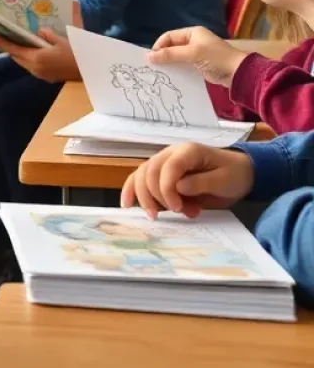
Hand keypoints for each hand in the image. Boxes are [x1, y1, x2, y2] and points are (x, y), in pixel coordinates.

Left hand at [0, 27, 79, 82]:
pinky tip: (31, 48)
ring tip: (14, 38)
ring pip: (23, 61)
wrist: (92, 72)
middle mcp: (35, 68)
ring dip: (18, 51)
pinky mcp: (46, 77)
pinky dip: (27, 56)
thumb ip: (48, 34)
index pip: (13, 49)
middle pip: (16, 56)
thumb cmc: (78, 54)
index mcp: (37, 58)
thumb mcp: (63, 39)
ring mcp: (40, 74)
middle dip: (8, 45)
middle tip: (1, 33)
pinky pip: (30, 65)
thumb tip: (38, 31)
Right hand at [121, 142, 254, 218]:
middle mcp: (170, 153)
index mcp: (187, 151)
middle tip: (176, 212)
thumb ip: (202, 182)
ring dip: (146, 197)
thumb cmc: (233, 175)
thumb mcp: (224, 180)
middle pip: (149, 172)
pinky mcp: (160, 174)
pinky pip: (140, 179)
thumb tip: (178, 188)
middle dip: (157, 196)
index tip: (178, 209)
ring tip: (157, 215)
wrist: (239, 173)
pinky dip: (132, 191)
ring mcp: (163, 162)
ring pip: (141, 175)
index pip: (167, 167)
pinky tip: (127, 205)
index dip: (167, 189)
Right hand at [150, 27, 247, 87]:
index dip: (159, 45)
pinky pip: (183, 65)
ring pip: (177, 57)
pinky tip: (171, 76)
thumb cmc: (215, 57)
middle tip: (153, 66)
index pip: (169, 36)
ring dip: (169, 63)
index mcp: (192, 33)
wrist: (237, 72)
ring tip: (160, 73)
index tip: (151, 57)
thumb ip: (170, 54)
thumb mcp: (191, 53)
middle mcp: (193, 41)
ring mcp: (196, 53)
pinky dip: (177, 69)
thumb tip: (148, 56)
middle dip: (162, 55)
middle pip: (172, 46)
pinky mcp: (199, 65)